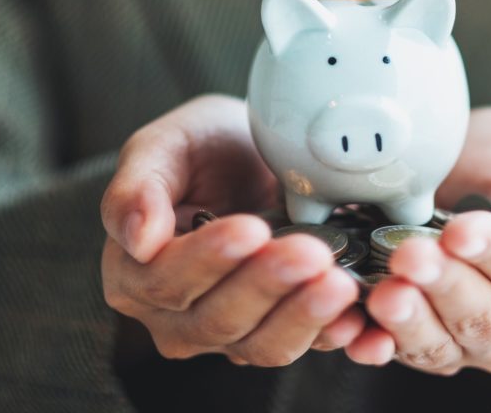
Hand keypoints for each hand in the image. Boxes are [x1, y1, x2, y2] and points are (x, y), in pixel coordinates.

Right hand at [101, 95, 363, 364]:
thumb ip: (138, 187)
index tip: (250, 228)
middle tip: (309, 251)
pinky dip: (330, 332)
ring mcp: (229, 333)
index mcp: (136, 274)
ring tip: (337, 280)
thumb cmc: (203, 151)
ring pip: (262, 343)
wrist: (254, 158)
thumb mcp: (165, 145)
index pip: (167, 280)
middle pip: (218, 318)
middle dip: (267, 284)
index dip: (208, 258)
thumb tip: (138, 238)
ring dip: (303, 314)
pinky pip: (304, 345)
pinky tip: (354, 314)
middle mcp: (176, 316)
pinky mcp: (278, 331)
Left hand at [345, 106, 490, 373]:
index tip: (459, 230)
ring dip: (409, 321)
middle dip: (443, 284)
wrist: (462, 166)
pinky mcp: (418, 344)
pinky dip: (375, 344)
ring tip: (385, 292)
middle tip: (411, 254)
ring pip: (439, 344)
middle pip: (481, 318)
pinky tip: (359, 332)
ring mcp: (464, 342)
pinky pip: (395, 352)